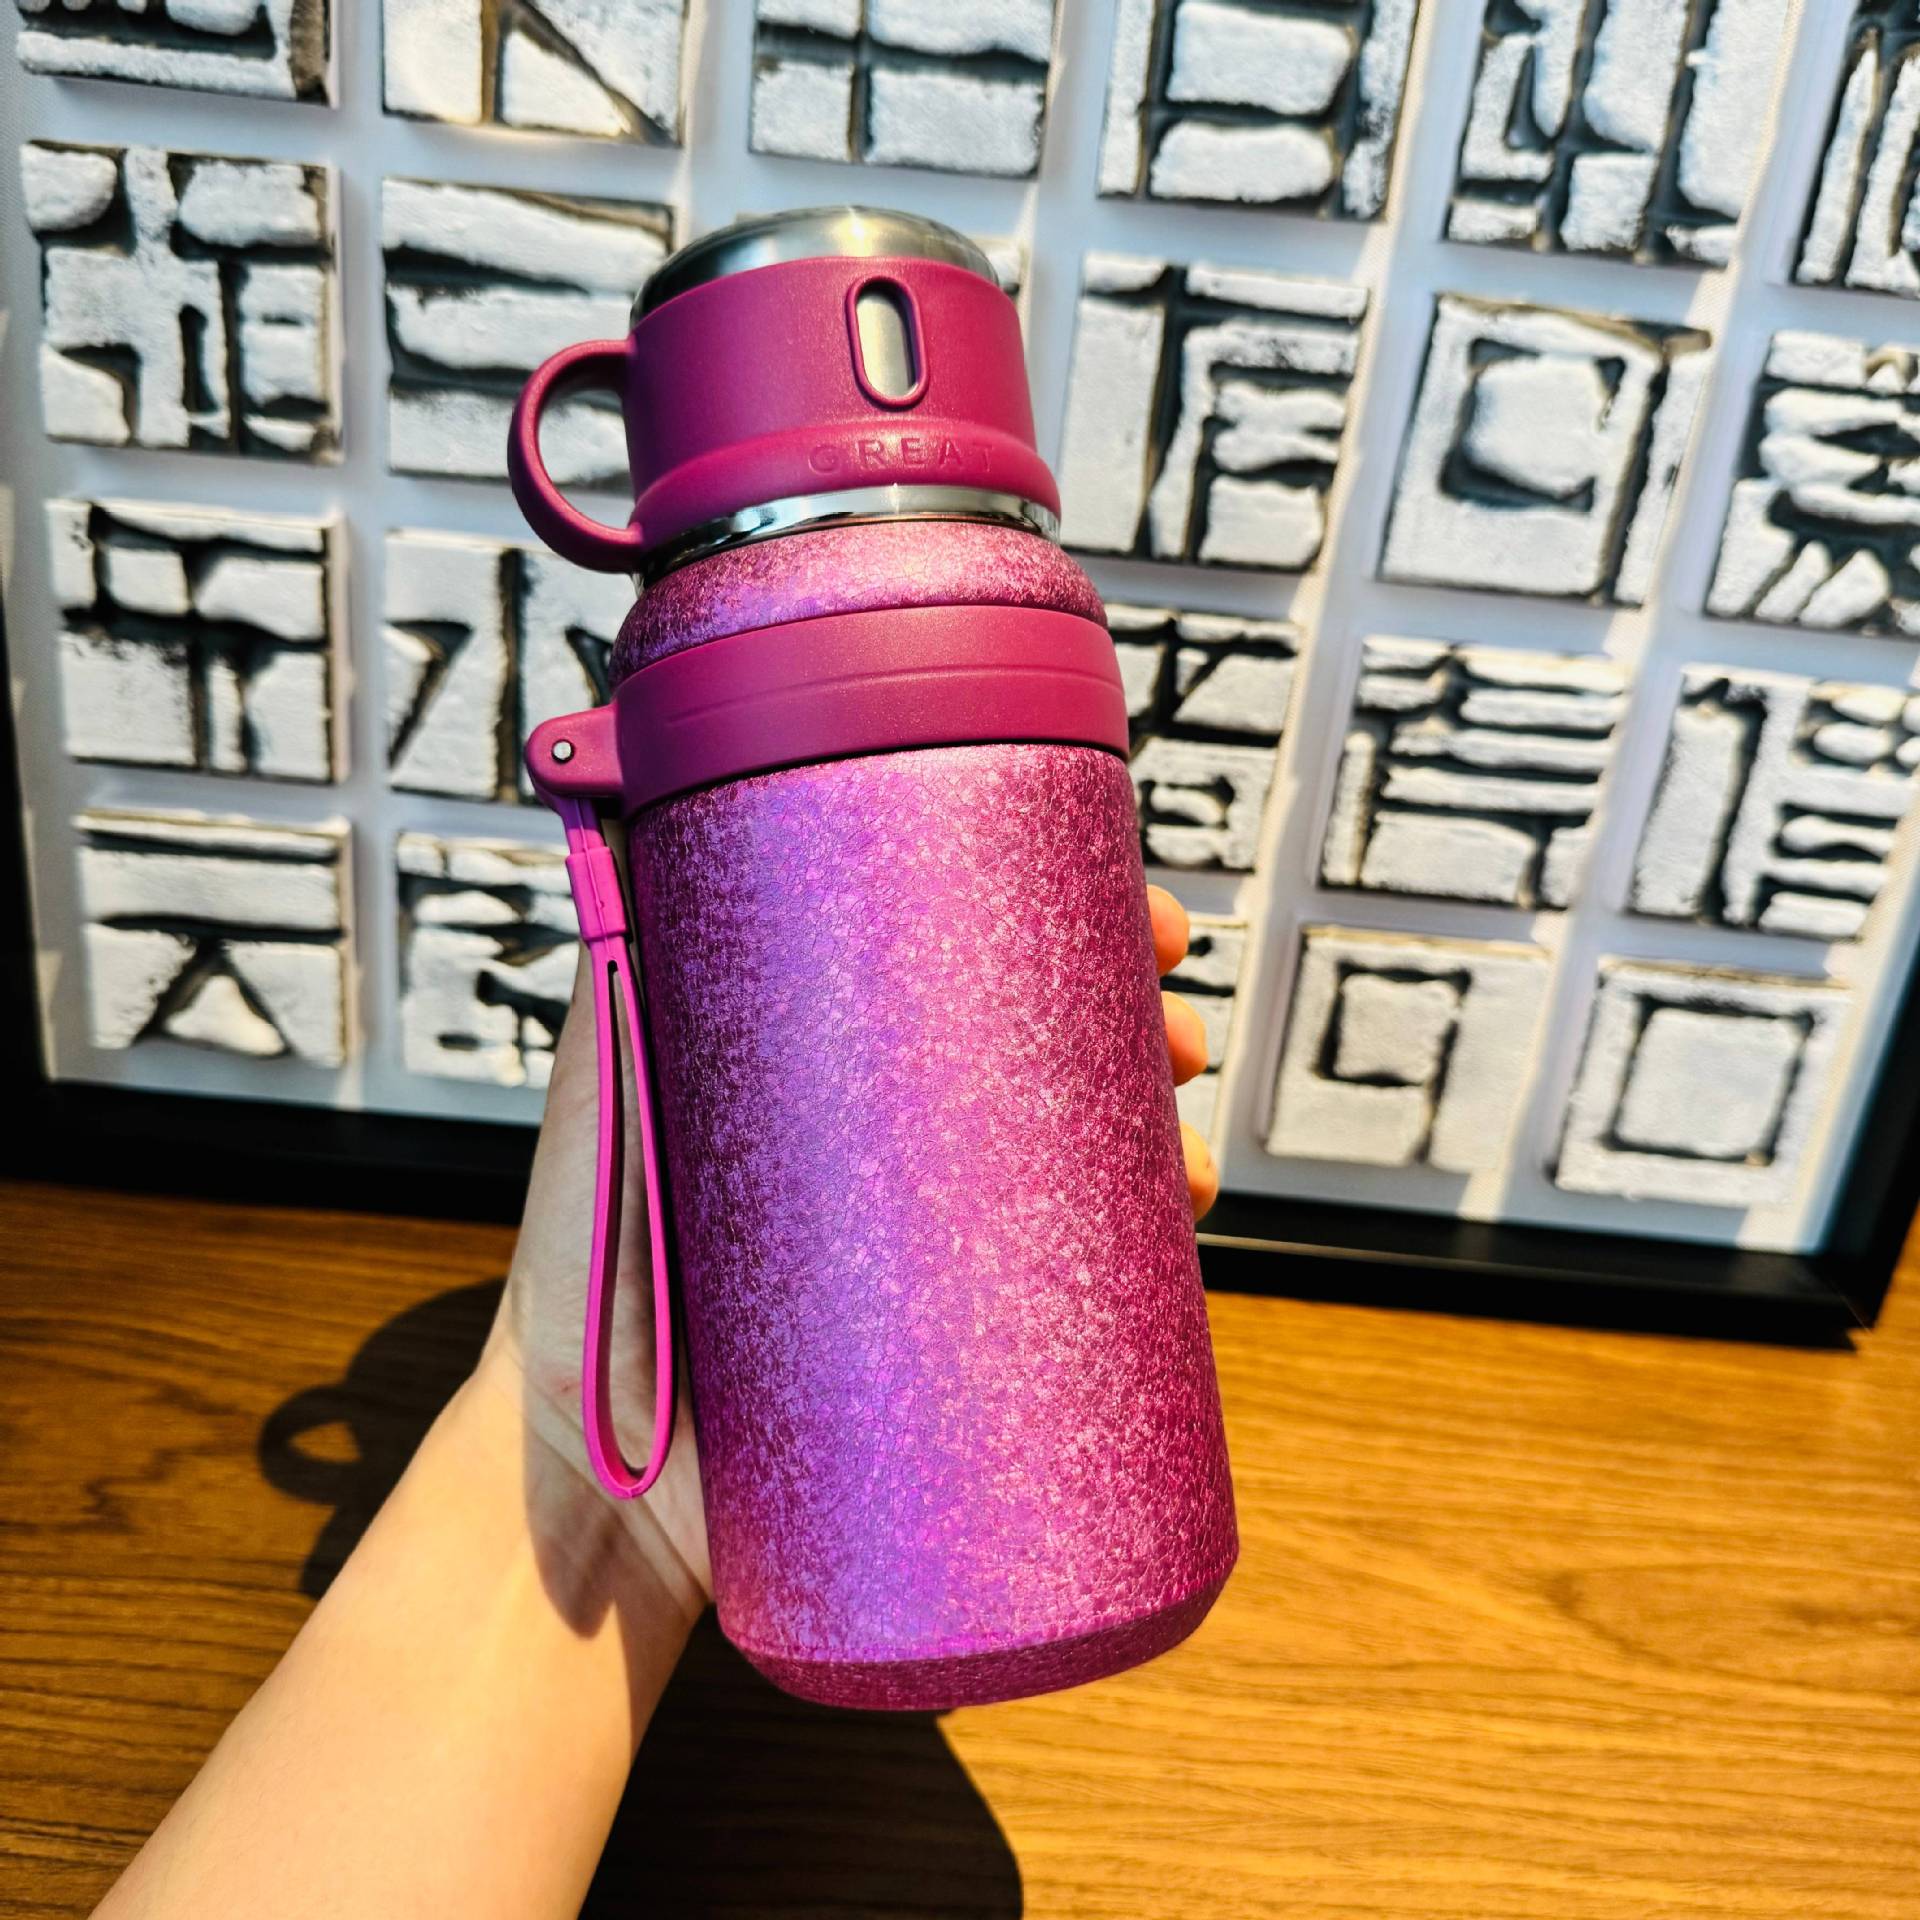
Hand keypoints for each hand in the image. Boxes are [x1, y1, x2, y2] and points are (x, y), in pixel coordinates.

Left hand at [478, 882, 1222, 1607]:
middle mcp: (896, 1147)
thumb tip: (626, 794)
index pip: (973, 966)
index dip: (1069, 925)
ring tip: (1190, 1156)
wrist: (579, 1460)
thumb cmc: (578, 1256)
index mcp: (838, 1065)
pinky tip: (1174, 1233)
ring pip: (1076, 1166)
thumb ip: (627, 958)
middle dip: (1140, 1030)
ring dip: (1160, 1142)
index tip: (1138, 917)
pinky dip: (1136, 1254)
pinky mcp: (951, 1347)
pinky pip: (1065, 1288)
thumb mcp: (602, 1080)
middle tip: (1179, 1033)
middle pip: (1048, 1056)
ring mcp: (929, 1246)